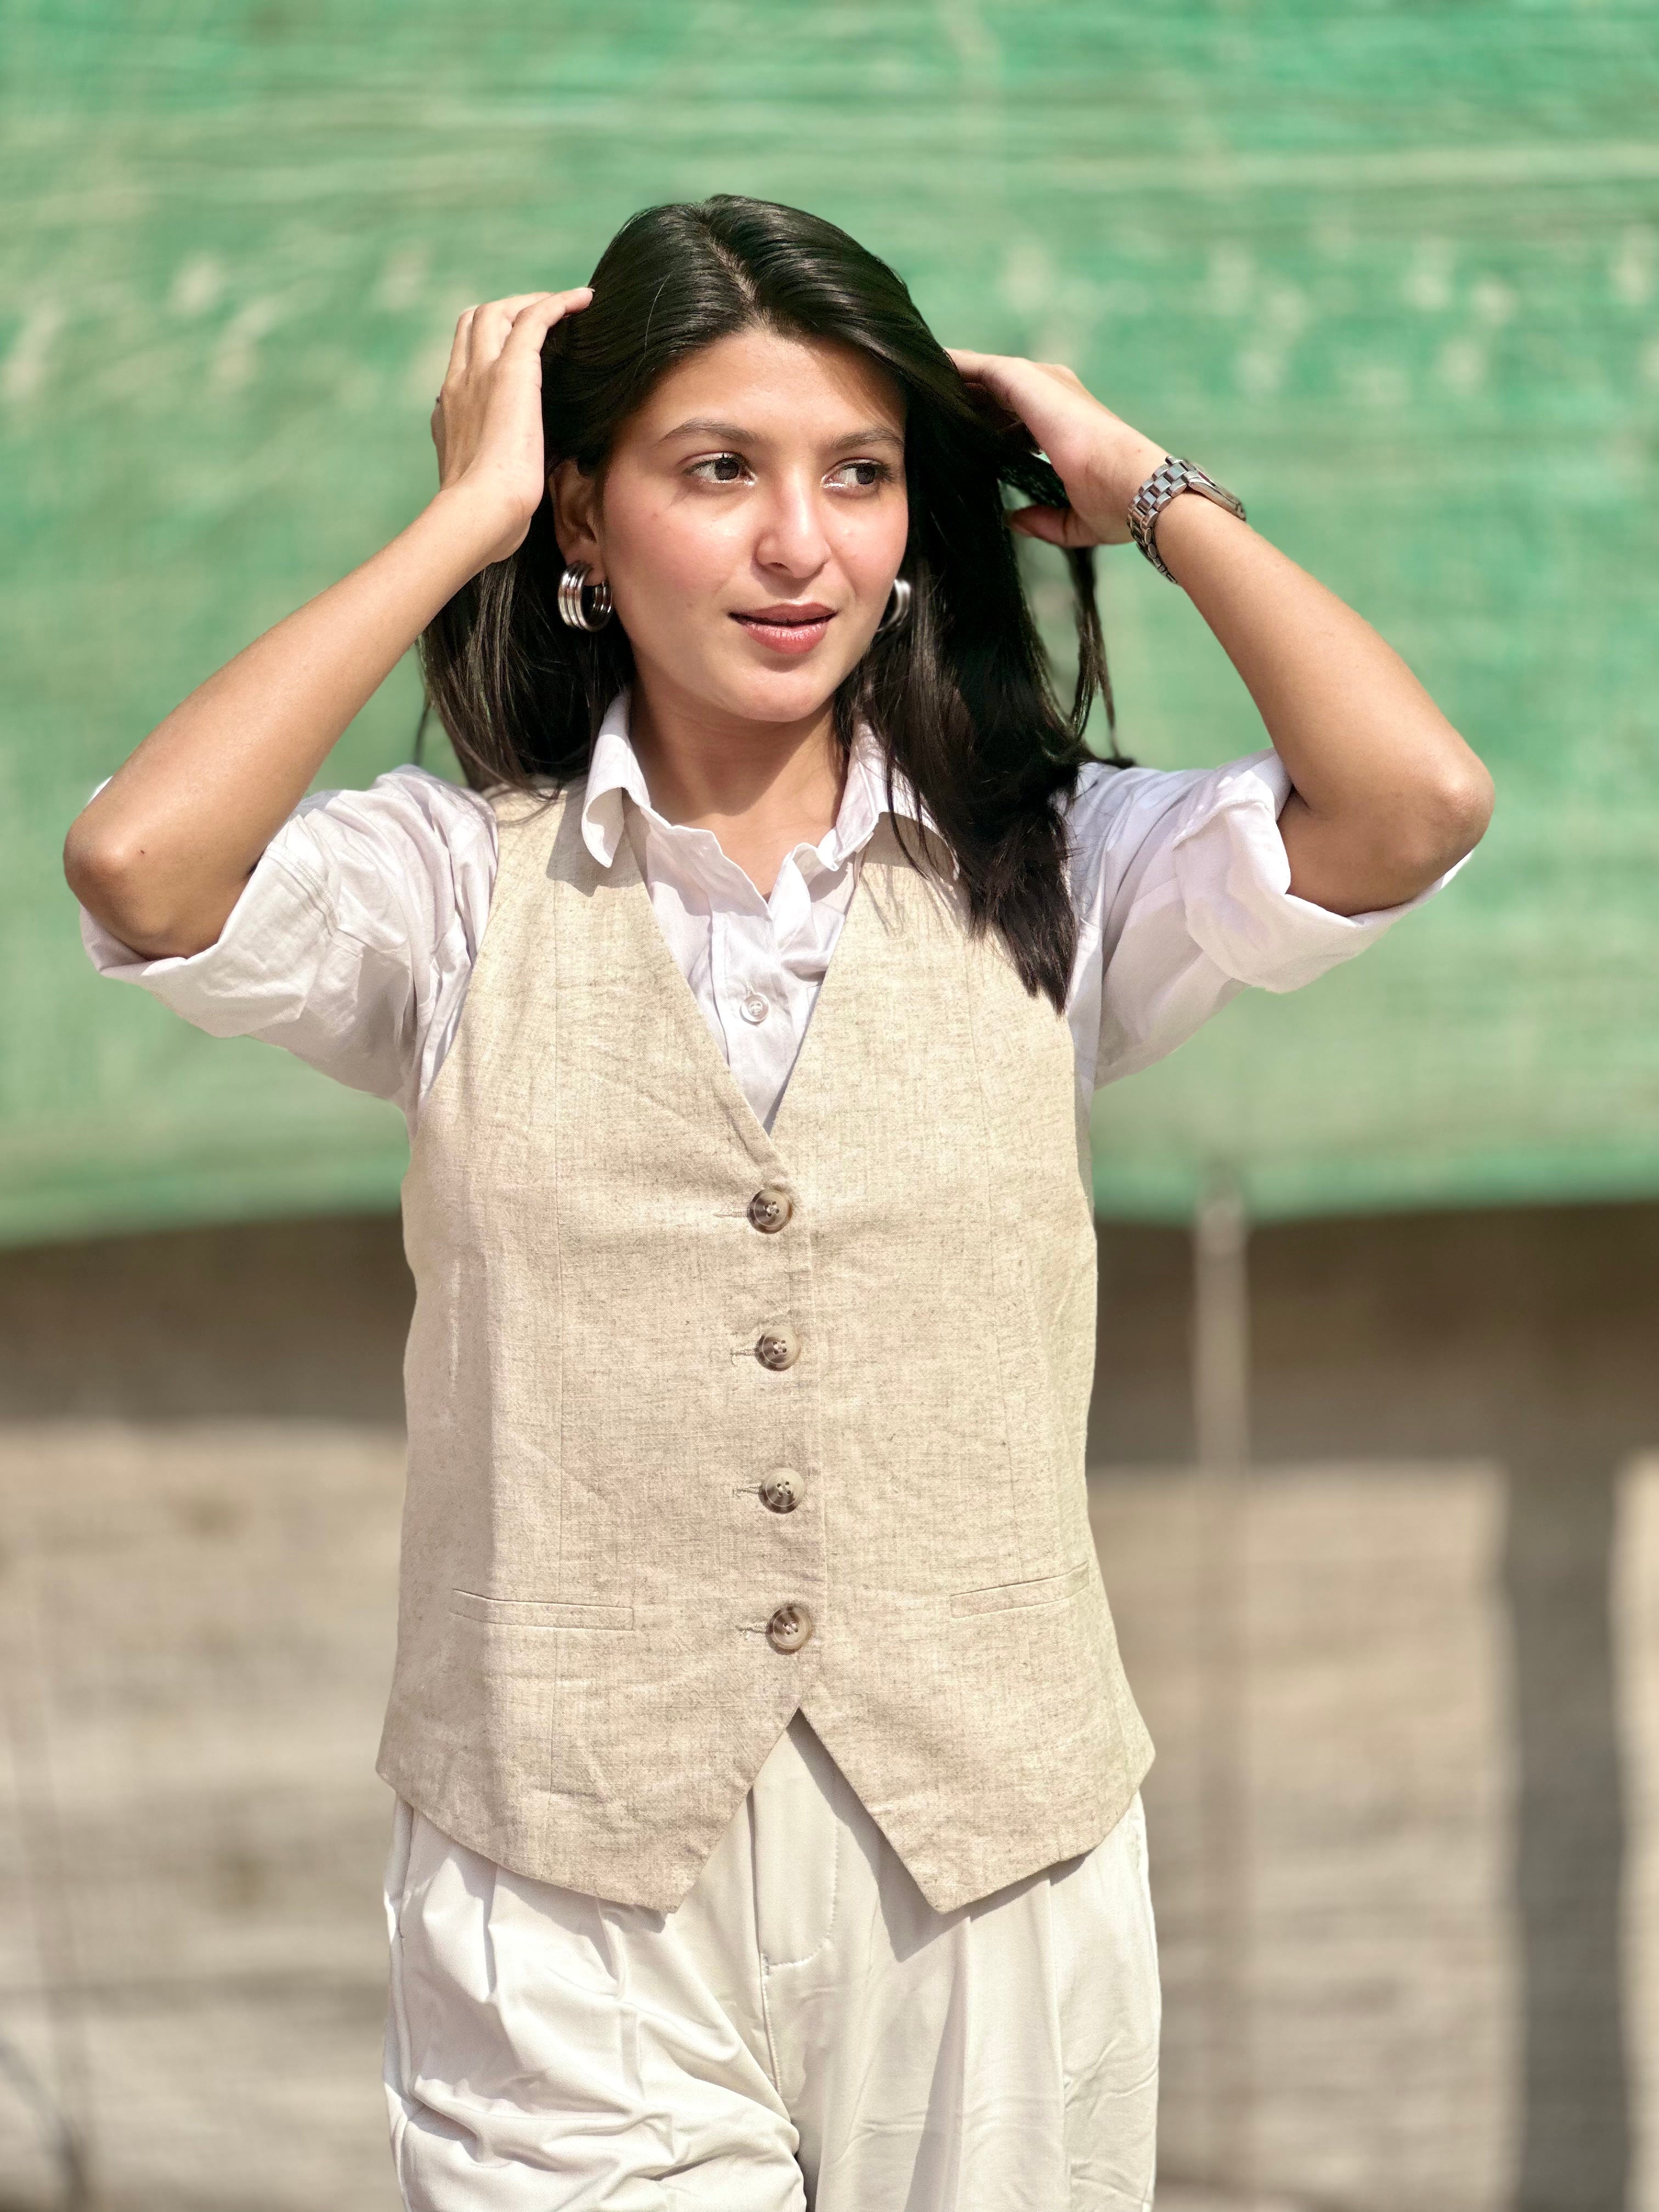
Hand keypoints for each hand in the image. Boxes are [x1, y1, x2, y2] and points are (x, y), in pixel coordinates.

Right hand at [430, 287, 593, 562]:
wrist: (479, 513)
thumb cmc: (485, 516)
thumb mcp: (479, 484)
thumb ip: (487, 466)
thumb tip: (506, 468)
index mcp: (451, 408)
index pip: (463, 358)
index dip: (488, 344)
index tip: (518, 349)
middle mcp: (460, 382)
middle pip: (474, 322)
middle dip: (507, 312)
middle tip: (542, 320)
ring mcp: (480, 373)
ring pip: (497, 311)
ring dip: (531, 302)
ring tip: (564, 306)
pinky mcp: (510, 373)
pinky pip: (533, 318)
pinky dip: (557, 302)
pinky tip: (583, 299)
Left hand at [946, 349, 1166, 548]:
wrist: (1133, 486)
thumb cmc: (1115, 505)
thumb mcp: (1073, 520)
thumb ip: (1042, 518)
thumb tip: (1015, 520)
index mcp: (1064, 425)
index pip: (1015, 418)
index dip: (984, 425)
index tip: (956, 437)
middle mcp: (1054, 396)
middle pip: (996, 394)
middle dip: (964, 401)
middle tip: (926, 411)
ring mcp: (1041, 383)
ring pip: (984, 377)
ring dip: (953, 382)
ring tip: (917, 387)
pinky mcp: (1026, 379)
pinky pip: (977, 368)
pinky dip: (953, 368)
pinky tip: (926, 374)